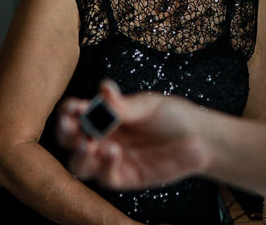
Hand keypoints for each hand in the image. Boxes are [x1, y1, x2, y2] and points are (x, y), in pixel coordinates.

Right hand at [57, 80, 206, 189]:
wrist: (200, 137)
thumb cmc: (173, 116)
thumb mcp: (149, 106)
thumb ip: (124, 105)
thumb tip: (103, 88)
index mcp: (105, 116)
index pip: (78, 114)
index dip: (70, 111)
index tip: (72, 107)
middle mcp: (103, 138)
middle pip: (71, 139)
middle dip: (66, 132)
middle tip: (71, 125)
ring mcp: (111, 159)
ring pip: (81, 164)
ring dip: (78, 155)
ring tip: (88, 144)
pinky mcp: (124, 177)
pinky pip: (106, 176)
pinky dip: (105, 165)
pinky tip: (114, 151)